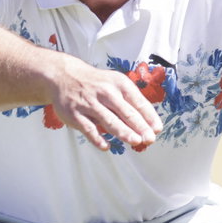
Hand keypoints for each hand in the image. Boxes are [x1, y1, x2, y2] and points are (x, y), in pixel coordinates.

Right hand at [45, 58, 162, 152]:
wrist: (64, 76)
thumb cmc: (96, 84)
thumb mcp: (115, 83)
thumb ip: (130, 102)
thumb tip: (149, 124)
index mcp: (119, 84)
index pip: (138, 102)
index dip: (149, 116)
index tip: (157, 129)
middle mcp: (105, 92)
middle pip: (126, 112)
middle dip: (140, 126)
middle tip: (150, 138)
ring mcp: (89, 103)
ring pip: (109, 120)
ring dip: (123, 132)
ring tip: (135, 141)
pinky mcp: (75, 114)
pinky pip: (89, 129)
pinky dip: (97, 139)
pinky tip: (106, 146)